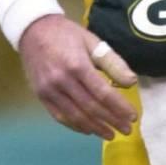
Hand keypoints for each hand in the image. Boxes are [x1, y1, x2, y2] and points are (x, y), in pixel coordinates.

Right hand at [17, 14, 138, 138]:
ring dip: (95, 128)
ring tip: (110, 134)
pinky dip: (76, 126)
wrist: (32, 30)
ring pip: (76, 116)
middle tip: (127, 129)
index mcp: (77, 65)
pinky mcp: (41, 96)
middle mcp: (62, 81)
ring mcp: (49, 91)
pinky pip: (60, 116)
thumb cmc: (66, 34)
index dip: (119, 107)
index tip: (133, 116)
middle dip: (111, 121)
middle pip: (91, 107)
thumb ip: (112, 62)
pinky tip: (89, 130)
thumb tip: (131, 82)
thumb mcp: (92, 41)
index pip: (103, 93)